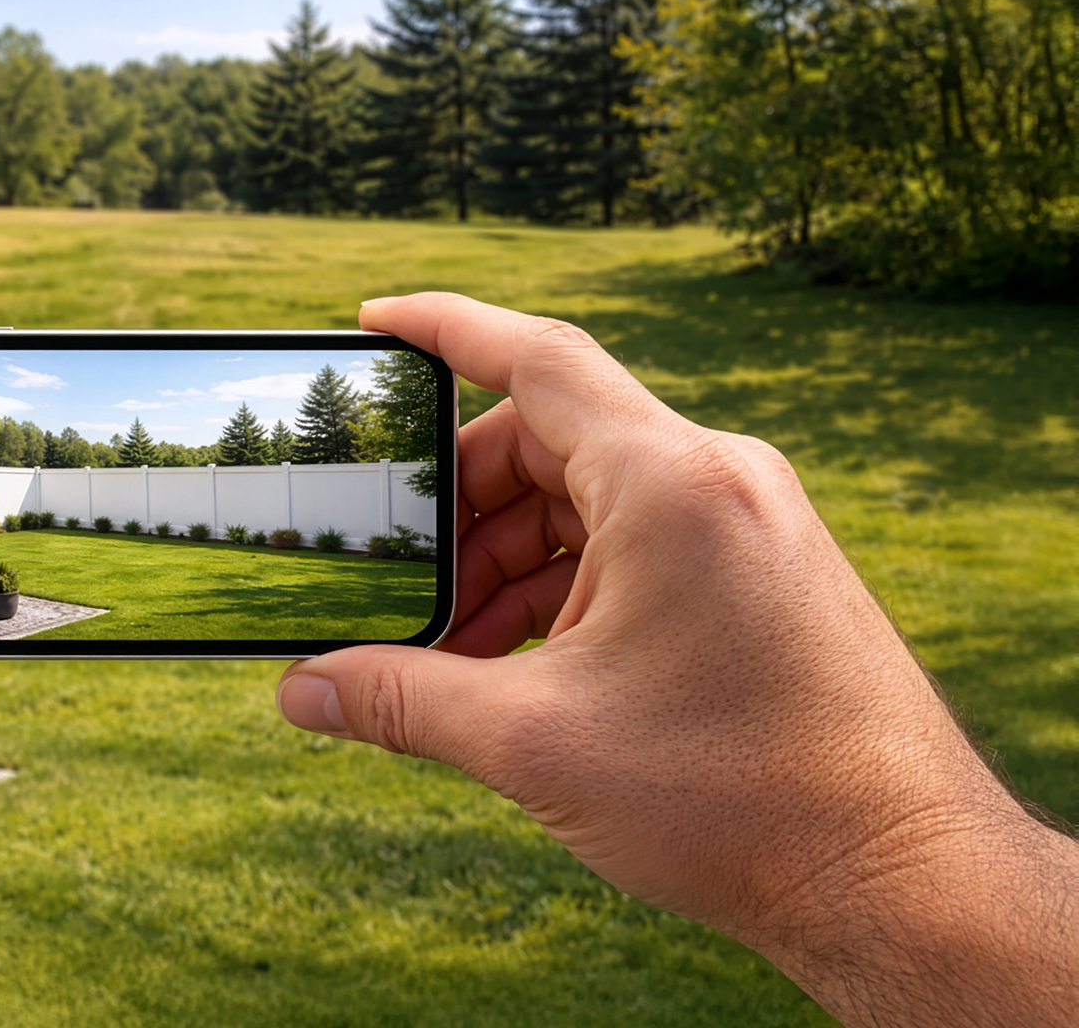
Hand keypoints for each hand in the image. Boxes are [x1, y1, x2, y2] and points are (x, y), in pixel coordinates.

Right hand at [278, 293, 1077, 1026]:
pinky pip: (636, 545)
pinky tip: (517, 663)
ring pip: (590, 501)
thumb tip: (298, 692)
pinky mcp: (759, 575)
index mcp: (670, 484)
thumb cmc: (738, 801)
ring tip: (450, 648)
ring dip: (508, 561)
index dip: (442, 328)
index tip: (373, 320)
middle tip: (391, 572)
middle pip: (550, 440)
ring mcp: (747, 526)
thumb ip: (401, 701)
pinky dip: (565, 588)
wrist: (899, 879)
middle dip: (458, 506)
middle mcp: (718, 481)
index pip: (536, 359)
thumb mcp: (535, 744)